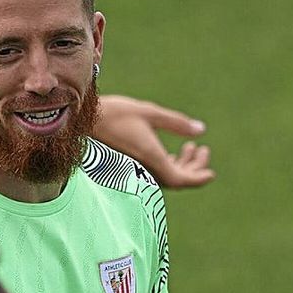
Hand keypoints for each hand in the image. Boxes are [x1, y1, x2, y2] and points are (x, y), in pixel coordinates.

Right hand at [94, 95, 214, 188]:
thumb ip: (176, 123)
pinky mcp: (127, 166)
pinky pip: (154, 172)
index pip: (181, 180)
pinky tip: (171, 152)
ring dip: (181, 164)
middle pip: (176, 178)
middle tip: (202, 150)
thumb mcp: (149, 112)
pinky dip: (167, 164)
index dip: (197, 178)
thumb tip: (200, 130)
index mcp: (152, 158)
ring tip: (190, 146)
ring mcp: (134, 169)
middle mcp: (144, 168)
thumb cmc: (114, 114)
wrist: (80, 120)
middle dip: (193, 167)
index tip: (211, 174)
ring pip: (165, 175)